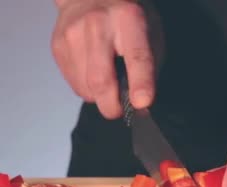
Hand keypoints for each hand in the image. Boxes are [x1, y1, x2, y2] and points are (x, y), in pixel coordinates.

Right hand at [51, 0, 163, 118]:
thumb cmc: (128, 18)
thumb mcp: (151, 33)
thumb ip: (150, 66)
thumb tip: (142, 102)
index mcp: (129, 19)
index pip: (136, 56)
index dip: (140, 83)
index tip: (142, 104)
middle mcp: (98, 24)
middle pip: (101, 79)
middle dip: (113, 106)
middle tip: (121, 112)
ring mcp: (73, 34)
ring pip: (86, 87)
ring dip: (101, 98)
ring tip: (110, 86)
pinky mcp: (58, 46)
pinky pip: (74, 84)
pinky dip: (88, 90)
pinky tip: (95, 75)